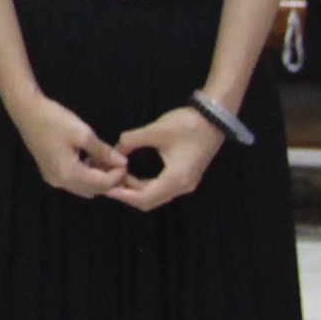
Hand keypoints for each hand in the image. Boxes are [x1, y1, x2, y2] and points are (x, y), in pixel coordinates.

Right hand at [8, 92, 130, 197]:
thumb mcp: (84, 134)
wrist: (26, 111)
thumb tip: (122, 162)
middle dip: (109, 180)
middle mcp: (61, 183)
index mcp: (69, 175)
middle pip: (94, 190)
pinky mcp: (49, 172)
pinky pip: (74, 182)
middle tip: (118, 163)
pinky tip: (89, 159)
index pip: (103, 184)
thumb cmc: (55, 121)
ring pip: (84, 188)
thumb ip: (104, 152)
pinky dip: (86, 176)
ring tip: (105, 160)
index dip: (118, 175)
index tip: (126, 161)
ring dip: (98, 179)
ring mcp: (53, 179)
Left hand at [105, 104, 225, 210]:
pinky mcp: (184, 177)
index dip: (123, 195)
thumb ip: (131, 141)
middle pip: (150, 201)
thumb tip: (114, 150)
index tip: (105, 187)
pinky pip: (161, 188)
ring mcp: (185, 183)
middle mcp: (182, 186)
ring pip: (155, 195)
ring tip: (114, 177)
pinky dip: (144, 185)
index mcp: (176, 178)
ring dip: (135, 190)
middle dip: (127, 194)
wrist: (214, 118)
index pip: (145, 198)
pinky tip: (129, 174)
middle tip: (106, 182)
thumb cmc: (187, 124)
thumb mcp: (156, 130)